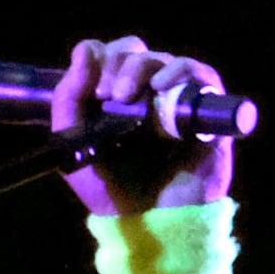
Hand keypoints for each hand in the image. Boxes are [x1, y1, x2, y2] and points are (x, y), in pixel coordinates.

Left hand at [51, 34, 234, 222]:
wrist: (147, 224)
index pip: (109, 55)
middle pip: (135, 51)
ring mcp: (177, 101)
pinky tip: (161, 87)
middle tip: (109, 95)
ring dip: (142, 67)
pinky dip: (181, 73)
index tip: (91, 89)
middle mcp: (147, 94)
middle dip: (118, 63)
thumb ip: (68, 98)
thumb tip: (85, 49)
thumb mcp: (75, 145)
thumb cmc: (112, 189)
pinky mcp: (206, 112)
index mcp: (115, 98)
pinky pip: (201, 76)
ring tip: (127, 95)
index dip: (99, 59)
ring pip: (164, 59)